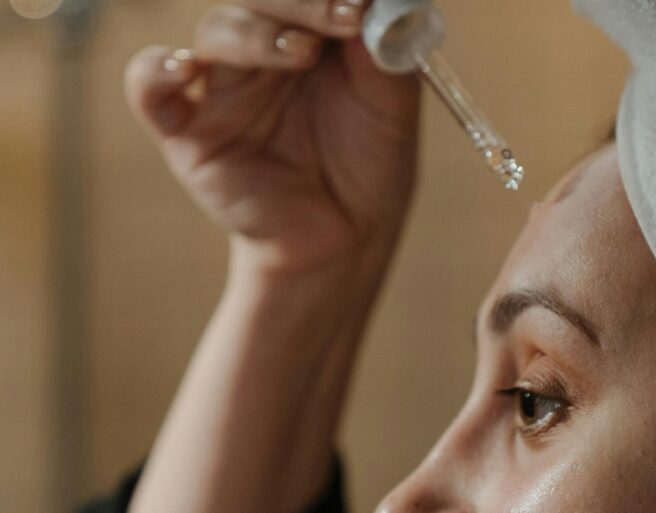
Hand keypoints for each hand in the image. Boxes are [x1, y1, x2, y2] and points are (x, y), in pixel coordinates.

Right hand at [124, 0, 420, 277]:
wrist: (347, 234)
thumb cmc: (368, 163)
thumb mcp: (393, 105)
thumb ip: (383, 53)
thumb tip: (377, 5)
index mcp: (311, 30)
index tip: (362, 5)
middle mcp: (262, 49)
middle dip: (301, 2)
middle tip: (345, 17)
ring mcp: (222, 86)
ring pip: (218, 30)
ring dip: (258, 33)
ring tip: (303, 53)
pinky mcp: (188, 130)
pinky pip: (150, 87)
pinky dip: (157, 70)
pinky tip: (184, 70)